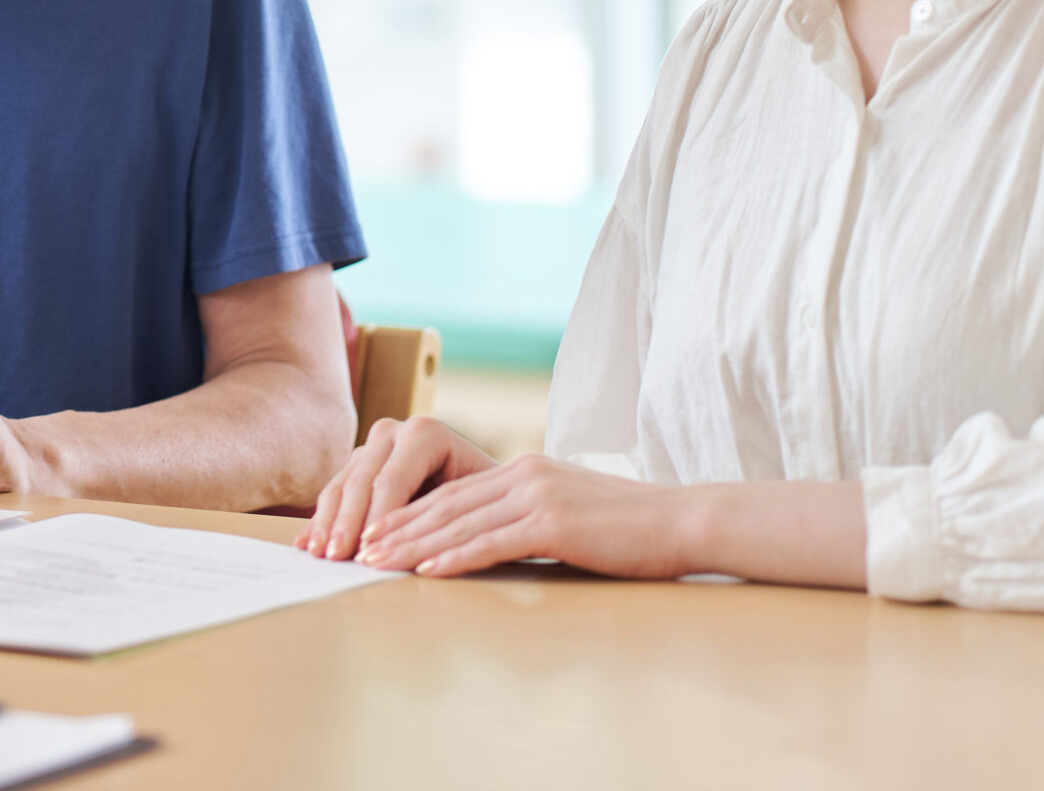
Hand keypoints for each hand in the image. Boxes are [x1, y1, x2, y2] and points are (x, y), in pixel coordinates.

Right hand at [295, 416, 498, 559]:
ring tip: (319, 554)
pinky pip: (335, 490)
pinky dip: (321, 519)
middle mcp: (394, 431)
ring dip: (327, 523)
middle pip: (361, 483)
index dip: (374, 520)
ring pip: (342, 486)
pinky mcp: (359, 463)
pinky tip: (308, 542)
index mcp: (425, 434)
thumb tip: (407, 555)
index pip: (391, 482)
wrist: (485, 490)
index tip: (364, 554)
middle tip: (335, 557)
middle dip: (346, 524)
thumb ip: (440, 521)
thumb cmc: (486, 502)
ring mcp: (372, 446)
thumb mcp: (473, 508)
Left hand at [350, 453, 697, 578]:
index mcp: (524, 471)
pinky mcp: (553, 523)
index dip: (410, 513)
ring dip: (413, 545)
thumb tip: (497, 541)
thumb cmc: (632, 528)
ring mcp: (537, 496)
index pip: (453, 494)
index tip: (376, 531)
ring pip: (458, 523)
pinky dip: (453, 557)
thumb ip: (531, 518)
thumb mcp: (570, 513)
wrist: (683, 521)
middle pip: (445, 505)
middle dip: (398, 528)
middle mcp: (523, 475)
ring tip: (378, 562)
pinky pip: (491, 543)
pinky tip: (426, 571)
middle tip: (359, 548)